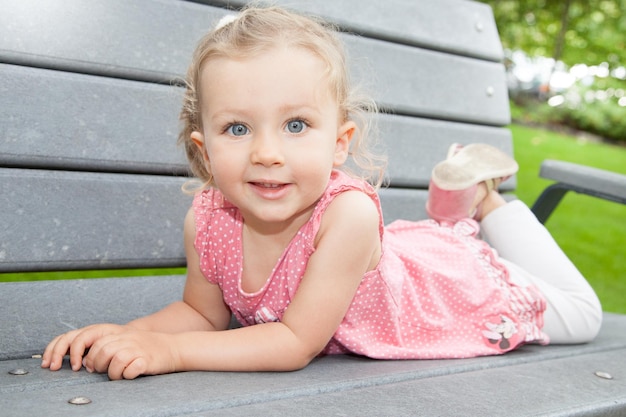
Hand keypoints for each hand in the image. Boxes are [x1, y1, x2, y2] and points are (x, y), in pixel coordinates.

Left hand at [42, 324, 177, 378]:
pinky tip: (131, 374)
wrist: (173, 349)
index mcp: (116, 332)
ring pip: (113, 362)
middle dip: (97, 365)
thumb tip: (83, 362)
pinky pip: (129, 370)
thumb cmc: (145, 348)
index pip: (85, 338)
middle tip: (104, 370)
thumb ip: (104, 345)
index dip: (72, 352)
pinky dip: (127, 375)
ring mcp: (136, 348)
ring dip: (113, 373)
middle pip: (99, 351)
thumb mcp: (123, 341)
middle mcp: (125, 338)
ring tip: (119, 374)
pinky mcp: (146, 360)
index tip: (70, 367)